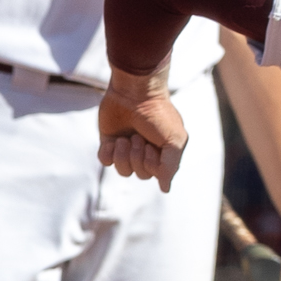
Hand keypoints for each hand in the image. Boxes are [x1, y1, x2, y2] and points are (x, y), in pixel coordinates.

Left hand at [99, 64, 186, 191]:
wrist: (135, 91)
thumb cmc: (158, 115)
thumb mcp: (174, 141)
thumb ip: (170, 167)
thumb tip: (165, 189)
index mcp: (163, 152)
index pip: (156, 175)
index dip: (152, 165)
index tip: (153, 146)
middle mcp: (145, 151)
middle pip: (140, 174)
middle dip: (138, 158)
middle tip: (138, 138)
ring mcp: (127, 147)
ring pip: (123, 171)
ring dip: (123, 156)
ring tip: (125, 138)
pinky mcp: (109, 141)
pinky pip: (106, 161)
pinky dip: (108, 154)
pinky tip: (113, 142)